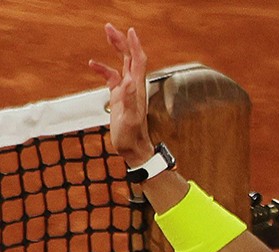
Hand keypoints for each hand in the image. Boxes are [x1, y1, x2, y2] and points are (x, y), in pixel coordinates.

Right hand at [88, 24, 153, 164]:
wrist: (133, 148)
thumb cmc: (132, 135)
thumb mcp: (130, 118)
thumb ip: (130, 100)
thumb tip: (130, 82)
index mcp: (137, 88)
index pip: (138, 61)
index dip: (135, 46)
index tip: (130, 31)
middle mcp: (133, 86)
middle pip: (130, 58)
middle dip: (122, 41)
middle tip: (109, 27)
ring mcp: (126, 90)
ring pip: (122, 64)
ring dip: (115, 49)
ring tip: (107, 34)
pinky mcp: (119, 96)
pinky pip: (111, 77)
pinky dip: (103, 69)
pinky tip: (92, 65)